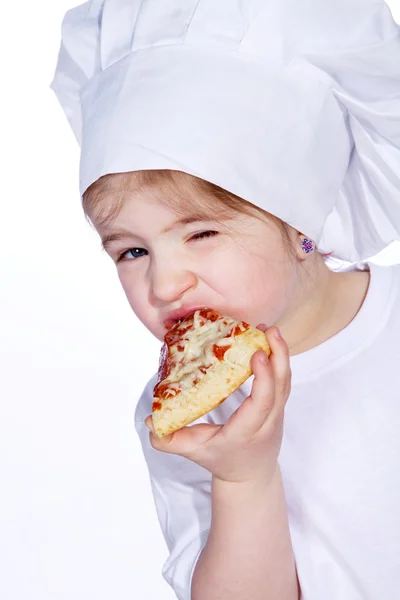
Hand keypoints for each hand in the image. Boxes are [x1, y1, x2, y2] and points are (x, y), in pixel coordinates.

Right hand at [144, 326, 290, 484]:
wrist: (249, 475)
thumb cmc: (219, 459)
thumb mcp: (192, 451)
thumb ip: (169, 440)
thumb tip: (150, 420)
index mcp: (246, 432)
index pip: (261, 405)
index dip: (263, 379)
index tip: (258, 355)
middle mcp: (267, 423)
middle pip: (280, 388)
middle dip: (278, 357)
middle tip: (269, 330)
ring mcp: (277, 415)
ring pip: (286, 382)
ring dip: (281, 354)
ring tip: (270, 329)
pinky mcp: (279, 407)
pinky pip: (284, 381)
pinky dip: (280, 360)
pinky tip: (271, 342)